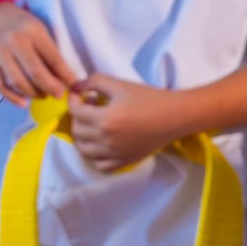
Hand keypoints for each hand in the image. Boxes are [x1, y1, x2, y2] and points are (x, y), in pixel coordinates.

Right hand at [0, 1, 79, 105]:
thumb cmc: (22, 25)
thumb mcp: (40, 30)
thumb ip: (50, 52)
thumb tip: (65, 79)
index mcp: (33, 30)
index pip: (53, 58)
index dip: (66, 76)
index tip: (74, 87)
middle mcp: (15, 40)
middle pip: (36, 72)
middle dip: (51, 88)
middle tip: (58, 95)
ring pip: (18, 81)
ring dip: (33, 94)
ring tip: (42, 96)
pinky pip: (0, 85)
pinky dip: (12, 98)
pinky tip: (23, 102)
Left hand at [65, 73, 184, 171]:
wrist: (173, 117)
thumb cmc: (148, 98)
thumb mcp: (119, 84)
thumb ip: (94, 81)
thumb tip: (76, 86)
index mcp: (105, 119)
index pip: (75, 112)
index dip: (73, 100)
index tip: (78, 95)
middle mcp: (106, 140)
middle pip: (77, 131)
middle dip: (78, 116)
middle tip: (88, 107)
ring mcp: (115, 154)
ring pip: (84, 150)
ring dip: (82, 136)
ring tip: (92, 124)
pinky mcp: (124, 162)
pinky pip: (100, 164)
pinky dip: (95, 155)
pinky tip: (101, 142)